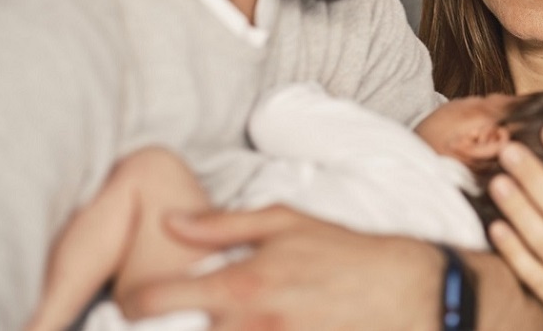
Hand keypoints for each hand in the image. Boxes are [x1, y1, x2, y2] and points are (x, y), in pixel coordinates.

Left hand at [120, 205, 441, 329]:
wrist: (411, 294)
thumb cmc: (346, 254)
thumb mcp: (288, 222)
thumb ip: (222, 225)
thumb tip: (169, 222)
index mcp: (242, 284)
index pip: (155, 303)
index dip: (132, 305)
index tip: (134, 306)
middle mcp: (251, 327)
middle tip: (165, 323)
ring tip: (209, 325)